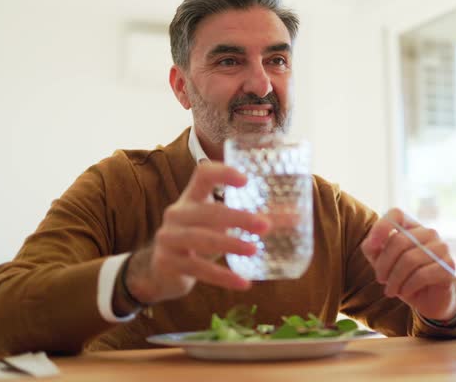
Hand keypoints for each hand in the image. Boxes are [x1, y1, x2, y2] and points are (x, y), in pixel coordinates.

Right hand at [124, 163, 269, 304]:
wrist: (159, 271)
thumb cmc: (198, 240)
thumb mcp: (220, 226)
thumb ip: (252, 220)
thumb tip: (296, 217)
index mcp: (191, 198)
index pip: (203, 175)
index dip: (223, 173)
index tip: (246, 180)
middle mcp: (177, 214)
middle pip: (208, 211)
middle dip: (238, 218)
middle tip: (266, 225)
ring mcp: (169, 238)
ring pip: (202, 239)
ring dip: (230, 244)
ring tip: (254, 250)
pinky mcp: (168, 262)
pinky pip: (198, 269)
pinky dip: (222, 276)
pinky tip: (243, 283)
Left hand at [361, 208, 455, 320]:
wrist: (427, 299)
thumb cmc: (403, 276)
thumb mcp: (381, 261)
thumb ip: (372, 248)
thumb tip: (371, 242)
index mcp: (411, 226)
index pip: (396, 214)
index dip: (381, 227)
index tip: (372, 245)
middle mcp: (429, 232)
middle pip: (399, 241)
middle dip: (384, 265)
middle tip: (381, 280)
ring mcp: (441, 247)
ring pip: (410, 259)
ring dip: (395, 279)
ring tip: (391, 290)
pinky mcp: (448, 266)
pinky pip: (422, 275)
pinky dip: (408, 286)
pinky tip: (405, 292)